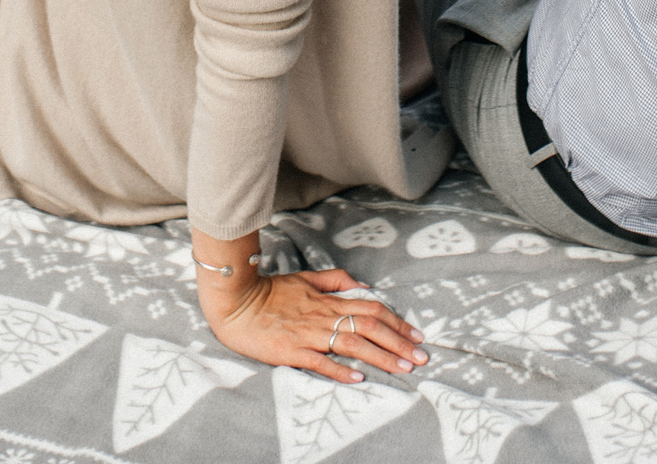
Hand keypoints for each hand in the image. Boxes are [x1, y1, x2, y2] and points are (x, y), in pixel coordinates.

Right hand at [203, 268, 427, 383]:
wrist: (235, 303)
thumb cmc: (270, 292)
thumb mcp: (305, 278)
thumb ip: (335, 281)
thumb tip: (363, 286)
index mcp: (328, 300)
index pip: (372, 308)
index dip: (397, 321)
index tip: (417, 335)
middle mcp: (323, 316)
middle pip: (370, 326)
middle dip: (399, 343)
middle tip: (422, 357)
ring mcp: (308, 334)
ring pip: (353, 343)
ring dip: (381, 357)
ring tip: (403, 369)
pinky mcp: (292, 350)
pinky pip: (320, 361)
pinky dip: (341, 369)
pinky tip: (359, 377)